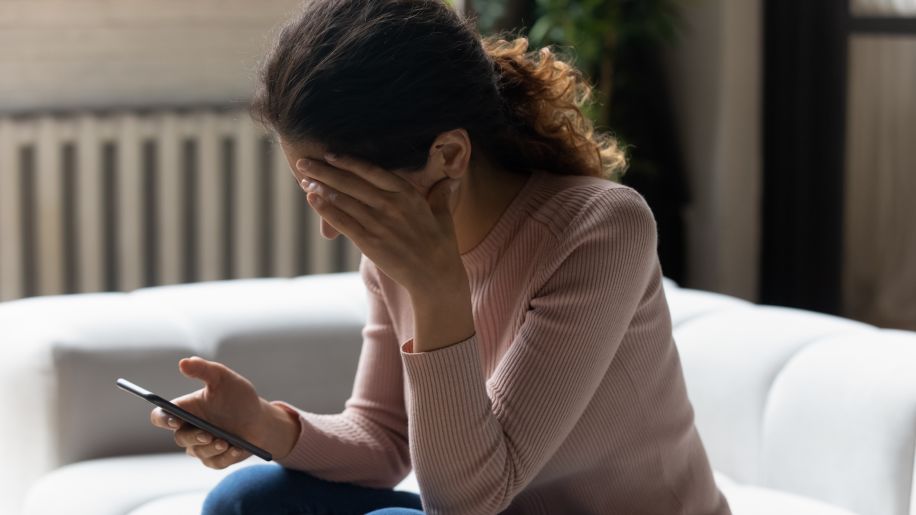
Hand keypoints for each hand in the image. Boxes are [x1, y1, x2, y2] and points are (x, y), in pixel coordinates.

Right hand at [149, 357, 298, 467]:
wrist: (260, 419)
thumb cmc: (239, 397)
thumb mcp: (224, 378)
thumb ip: (204, 369)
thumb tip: (183, 363)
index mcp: (186, 409)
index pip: (161, 416)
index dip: (163, 419)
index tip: (175, 420)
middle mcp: (189, 429)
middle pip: (180, 438)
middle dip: (194, 437)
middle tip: (208, 434)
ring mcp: (201, 446)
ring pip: (197, 452)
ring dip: (211, 448)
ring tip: (226, 442)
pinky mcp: (215, 459)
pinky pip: (215, 463)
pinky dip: (227, 457)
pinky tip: (237, 449)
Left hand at [293, 153, 466, 296]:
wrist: (436, 277)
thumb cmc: (441, 246)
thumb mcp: (443, 216)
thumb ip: (442, 195)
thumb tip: (450, 180)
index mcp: (408, 194)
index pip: (372, 171)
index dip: (348, 162)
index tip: (330, 154)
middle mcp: (391, 205)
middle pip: (351, 183)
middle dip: (324, 171)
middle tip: (303, 162)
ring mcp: (379, 224)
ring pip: (343, 200)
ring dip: (320, 188)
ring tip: (304, 180)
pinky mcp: (369, 242)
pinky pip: (342, 222)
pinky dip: (325, 209)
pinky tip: (312, 199)